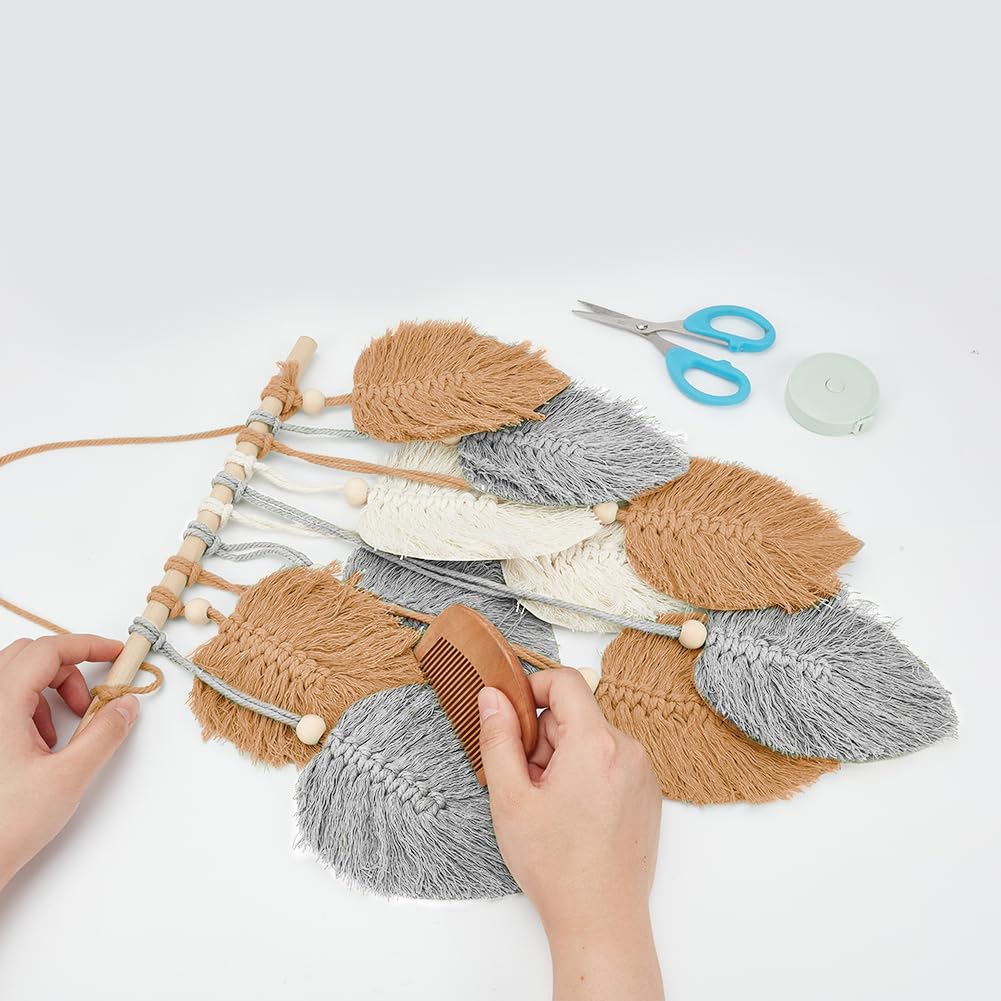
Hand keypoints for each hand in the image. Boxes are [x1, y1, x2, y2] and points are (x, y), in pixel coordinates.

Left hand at [0, 634, 139, 888]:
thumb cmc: (5, 824)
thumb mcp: (68, 777)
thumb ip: (103, 734)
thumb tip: (125, 706)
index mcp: (1, 704)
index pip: (48, 650)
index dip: (87, 646)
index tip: (115, 655)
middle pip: (29, 656)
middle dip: (68, 669)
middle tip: (91, 700)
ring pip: (14, 676)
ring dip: (48, 690)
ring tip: (63, 732)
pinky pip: (2, 701)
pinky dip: (29, 708)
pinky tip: (40, 746)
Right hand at [479, 668, 663, 1000]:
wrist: (601, 921)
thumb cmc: (556, 866)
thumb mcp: (510, 798)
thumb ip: (498, 738)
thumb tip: (492, 697)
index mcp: (595, 743)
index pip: (565, 681)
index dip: (532, 689)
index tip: (512, 716)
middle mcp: (627, 750)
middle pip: (576, 715)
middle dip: (544, 739)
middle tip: (526, 782)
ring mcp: (642, 773)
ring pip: (592, 740)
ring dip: (564, 758)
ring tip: (549, 805)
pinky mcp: (648, 794)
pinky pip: (611, 762)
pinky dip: (588, 774)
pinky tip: (573, 815)